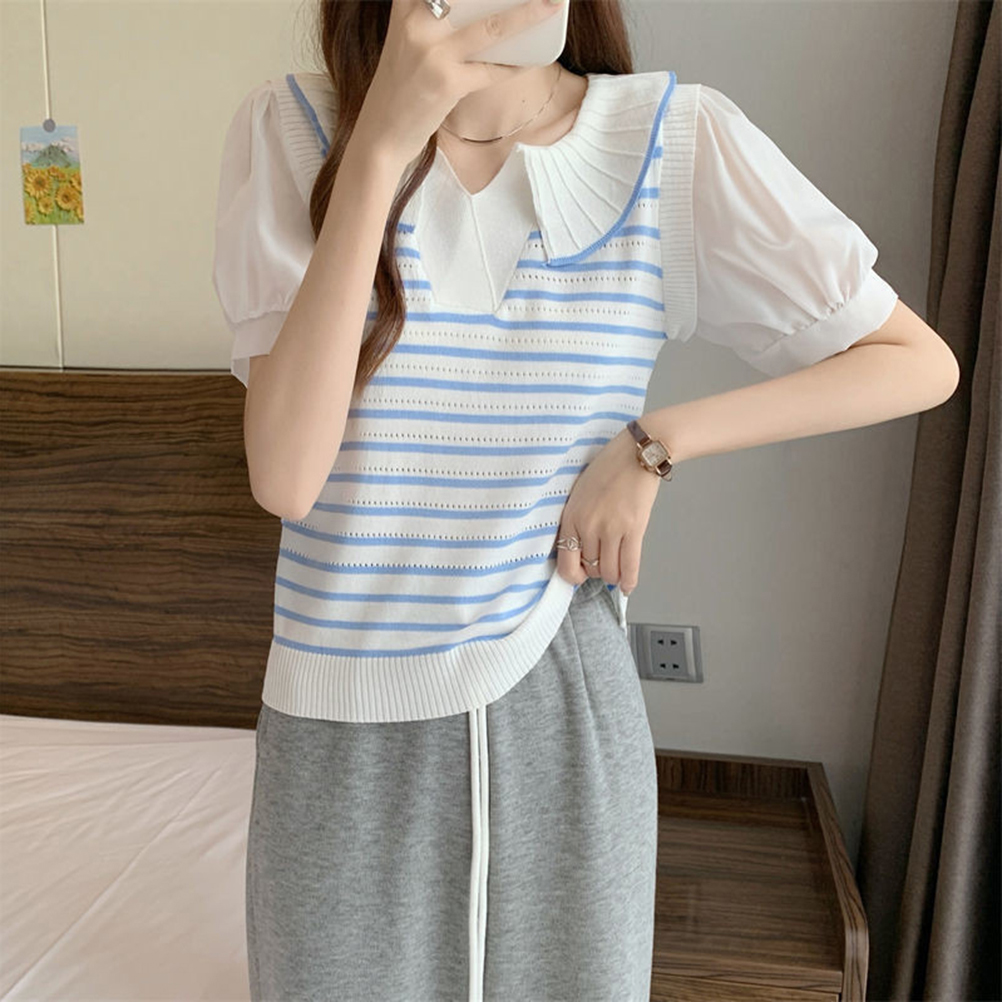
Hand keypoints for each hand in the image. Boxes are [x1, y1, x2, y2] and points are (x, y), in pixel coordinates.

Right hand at [354, 0, 567, 168]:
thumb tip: (483, 11)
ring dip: (527, 15)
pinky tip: (531, 59)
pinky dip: (514, 65)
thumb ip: (432, 19)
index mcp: (406, 8)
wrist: (380, 135)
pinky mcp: (446, 84)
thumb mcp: (407, 42)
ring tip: (552, 4)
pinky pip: (491, 71)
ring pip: (490, 28)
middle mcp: (417, 24)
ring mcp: (432, 54)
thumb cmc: (399, 88)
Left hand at [554, 428, 661, 593]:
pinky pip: (630, 566)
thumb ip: (576, 520)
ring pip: (609, 572)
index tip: (580, 574)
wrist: (636, 454)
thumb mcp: (579, 493)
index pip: (565, 563)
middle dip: (596, 571)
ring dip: (613, 576)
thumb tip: (579, 550)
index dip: (574, 575)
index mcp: (571, 517)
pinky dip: (629, 580)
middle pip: (590, 569)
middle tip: (603, 563)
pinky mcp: (634, 528)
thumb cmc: (608, 469)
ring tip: (616, 569)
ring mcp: (612, 528)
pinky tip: (628, 586)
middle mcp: (589, 526)